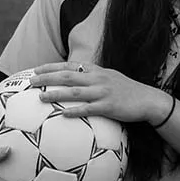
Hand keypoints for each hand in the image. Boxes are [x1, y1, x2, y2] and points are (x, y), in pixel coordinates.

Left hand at [29, 62, 170, 124]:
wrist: (148, 99)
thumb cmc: (126, 90)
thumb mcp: (109, 77)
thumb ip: (92, 77)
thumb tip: (75, 80)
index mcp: (96, 71)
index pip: (69, 65)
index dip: (51, 67)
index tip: (36, 70)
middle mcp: (97, 79)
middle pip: (67, 76)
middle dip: (48, 77)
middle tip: (31, 81)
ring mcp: (103, 92)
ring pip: (75, 92)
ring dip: (56, 94)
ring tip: (41, 97)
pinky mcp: (109, 106)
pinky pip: (89, 109)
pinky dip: (76, 111)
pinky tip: (64, 114)